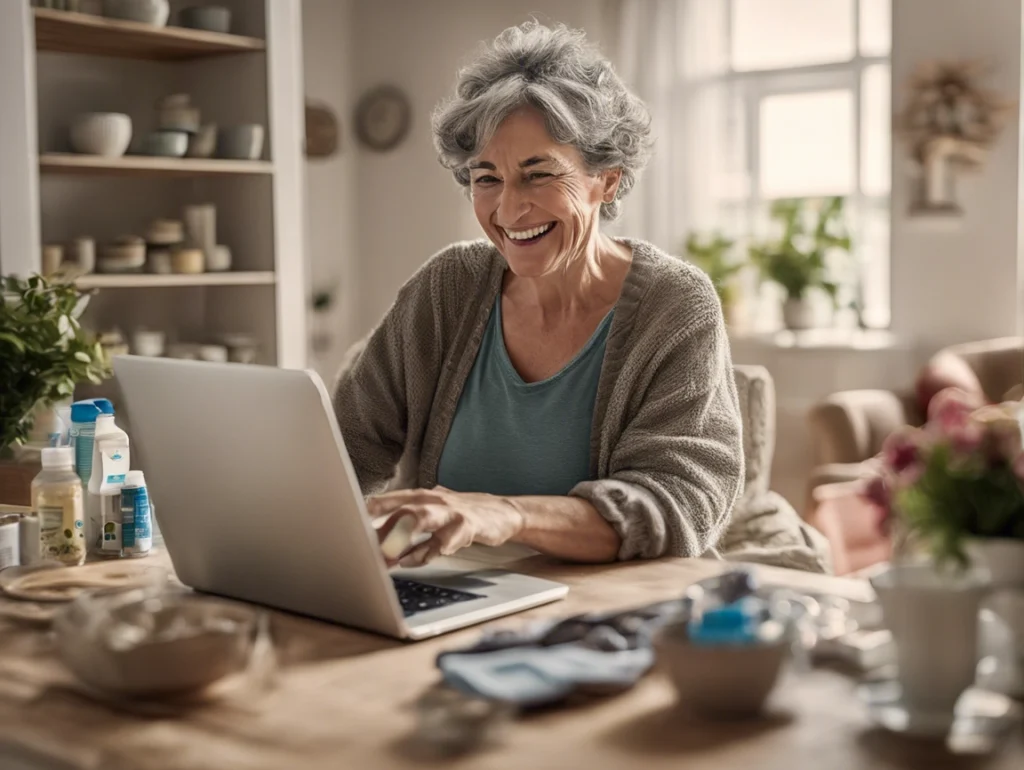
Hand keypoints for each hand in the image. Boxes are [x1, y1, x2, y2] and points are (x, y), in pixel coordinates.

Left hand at [367, 487, 524, 567]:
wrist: (504, 512)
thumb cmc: (461, 515)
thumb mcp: (432, 514)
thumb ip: (405, 526)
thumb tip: (374, 543)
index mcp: (421, 496)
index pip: (388, 500)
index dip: (366, 513)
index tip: (343, 524)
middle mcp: (433, 500)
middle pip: (401, 509)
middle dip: (380, 529)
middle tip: (361, 547)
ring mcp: (451, 512)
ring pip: (421, 518)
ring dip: (401, 536)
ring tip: (386, 554)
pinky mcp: (468, 526)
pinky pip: (445, 539)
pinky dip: (431, 550)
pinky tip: (417, 560)